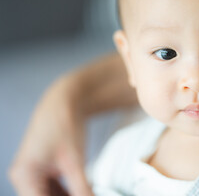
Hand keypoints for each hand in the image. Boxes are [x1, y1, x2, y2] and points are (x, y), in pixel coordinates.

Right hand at [9, 76, 93, 195]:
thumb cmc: (65, 123)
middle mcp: (23, 176)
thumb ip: (82, 189)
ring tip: (85, 192)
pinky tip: (81, 191)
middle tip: (86, 195)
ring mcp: (31, 173)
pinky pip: (51, 189)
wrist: (65, 101)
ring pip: (48, 195)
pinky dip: (66, 192)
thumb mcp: (76, 162)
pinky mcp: (40, 169)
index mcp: (25, 175)